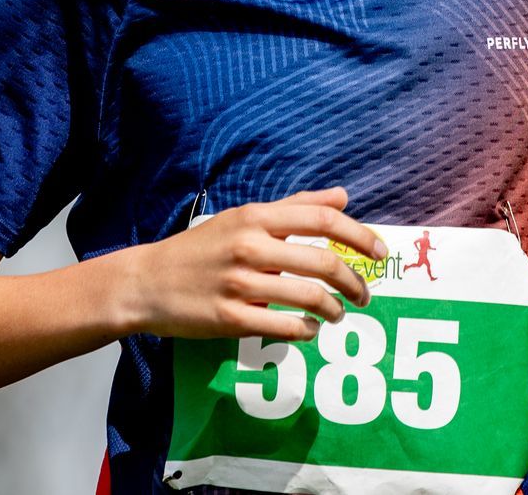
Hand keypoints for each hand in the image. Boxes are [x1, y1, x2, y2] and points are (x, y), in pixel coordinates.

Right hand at [125, 186, 387, 341]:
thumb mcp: (243, 217)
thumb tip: (342, 196)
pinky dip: (307, 331)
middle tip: (364, 294)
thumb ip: (294, 206)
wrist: (147, 282)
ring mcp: (240, 284)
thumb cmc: (200, 249)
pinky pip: (285, 327)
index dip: (358, 236)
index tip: (380, 252)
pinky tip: (309, 330)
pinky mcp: (231, 319)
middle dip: (354, 282)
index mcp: (255, 217)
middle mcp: (250, 247)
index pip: (321, 220)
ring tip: (338, 315)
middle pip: (323, 263)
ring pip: (309, 298)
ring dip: (335, 310)